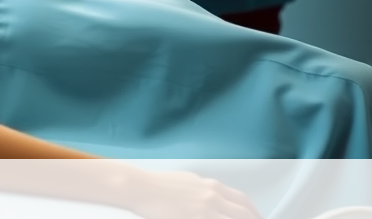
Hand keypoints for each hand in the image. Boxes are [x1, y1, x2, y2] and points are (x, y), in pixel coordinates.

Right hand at [126, 170, 262, 218]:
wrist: (140, 187)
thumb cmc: (158, 184)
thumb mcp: (188, 180)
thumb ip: (205, 190)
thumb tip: (215, 198)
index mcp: (211, 186)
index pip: (243, 201)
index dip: (254, 213)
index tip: (255, 218)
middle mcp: (212, 197)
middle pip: (244, 214)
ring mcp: (205, 210)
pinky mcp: (195, 218)